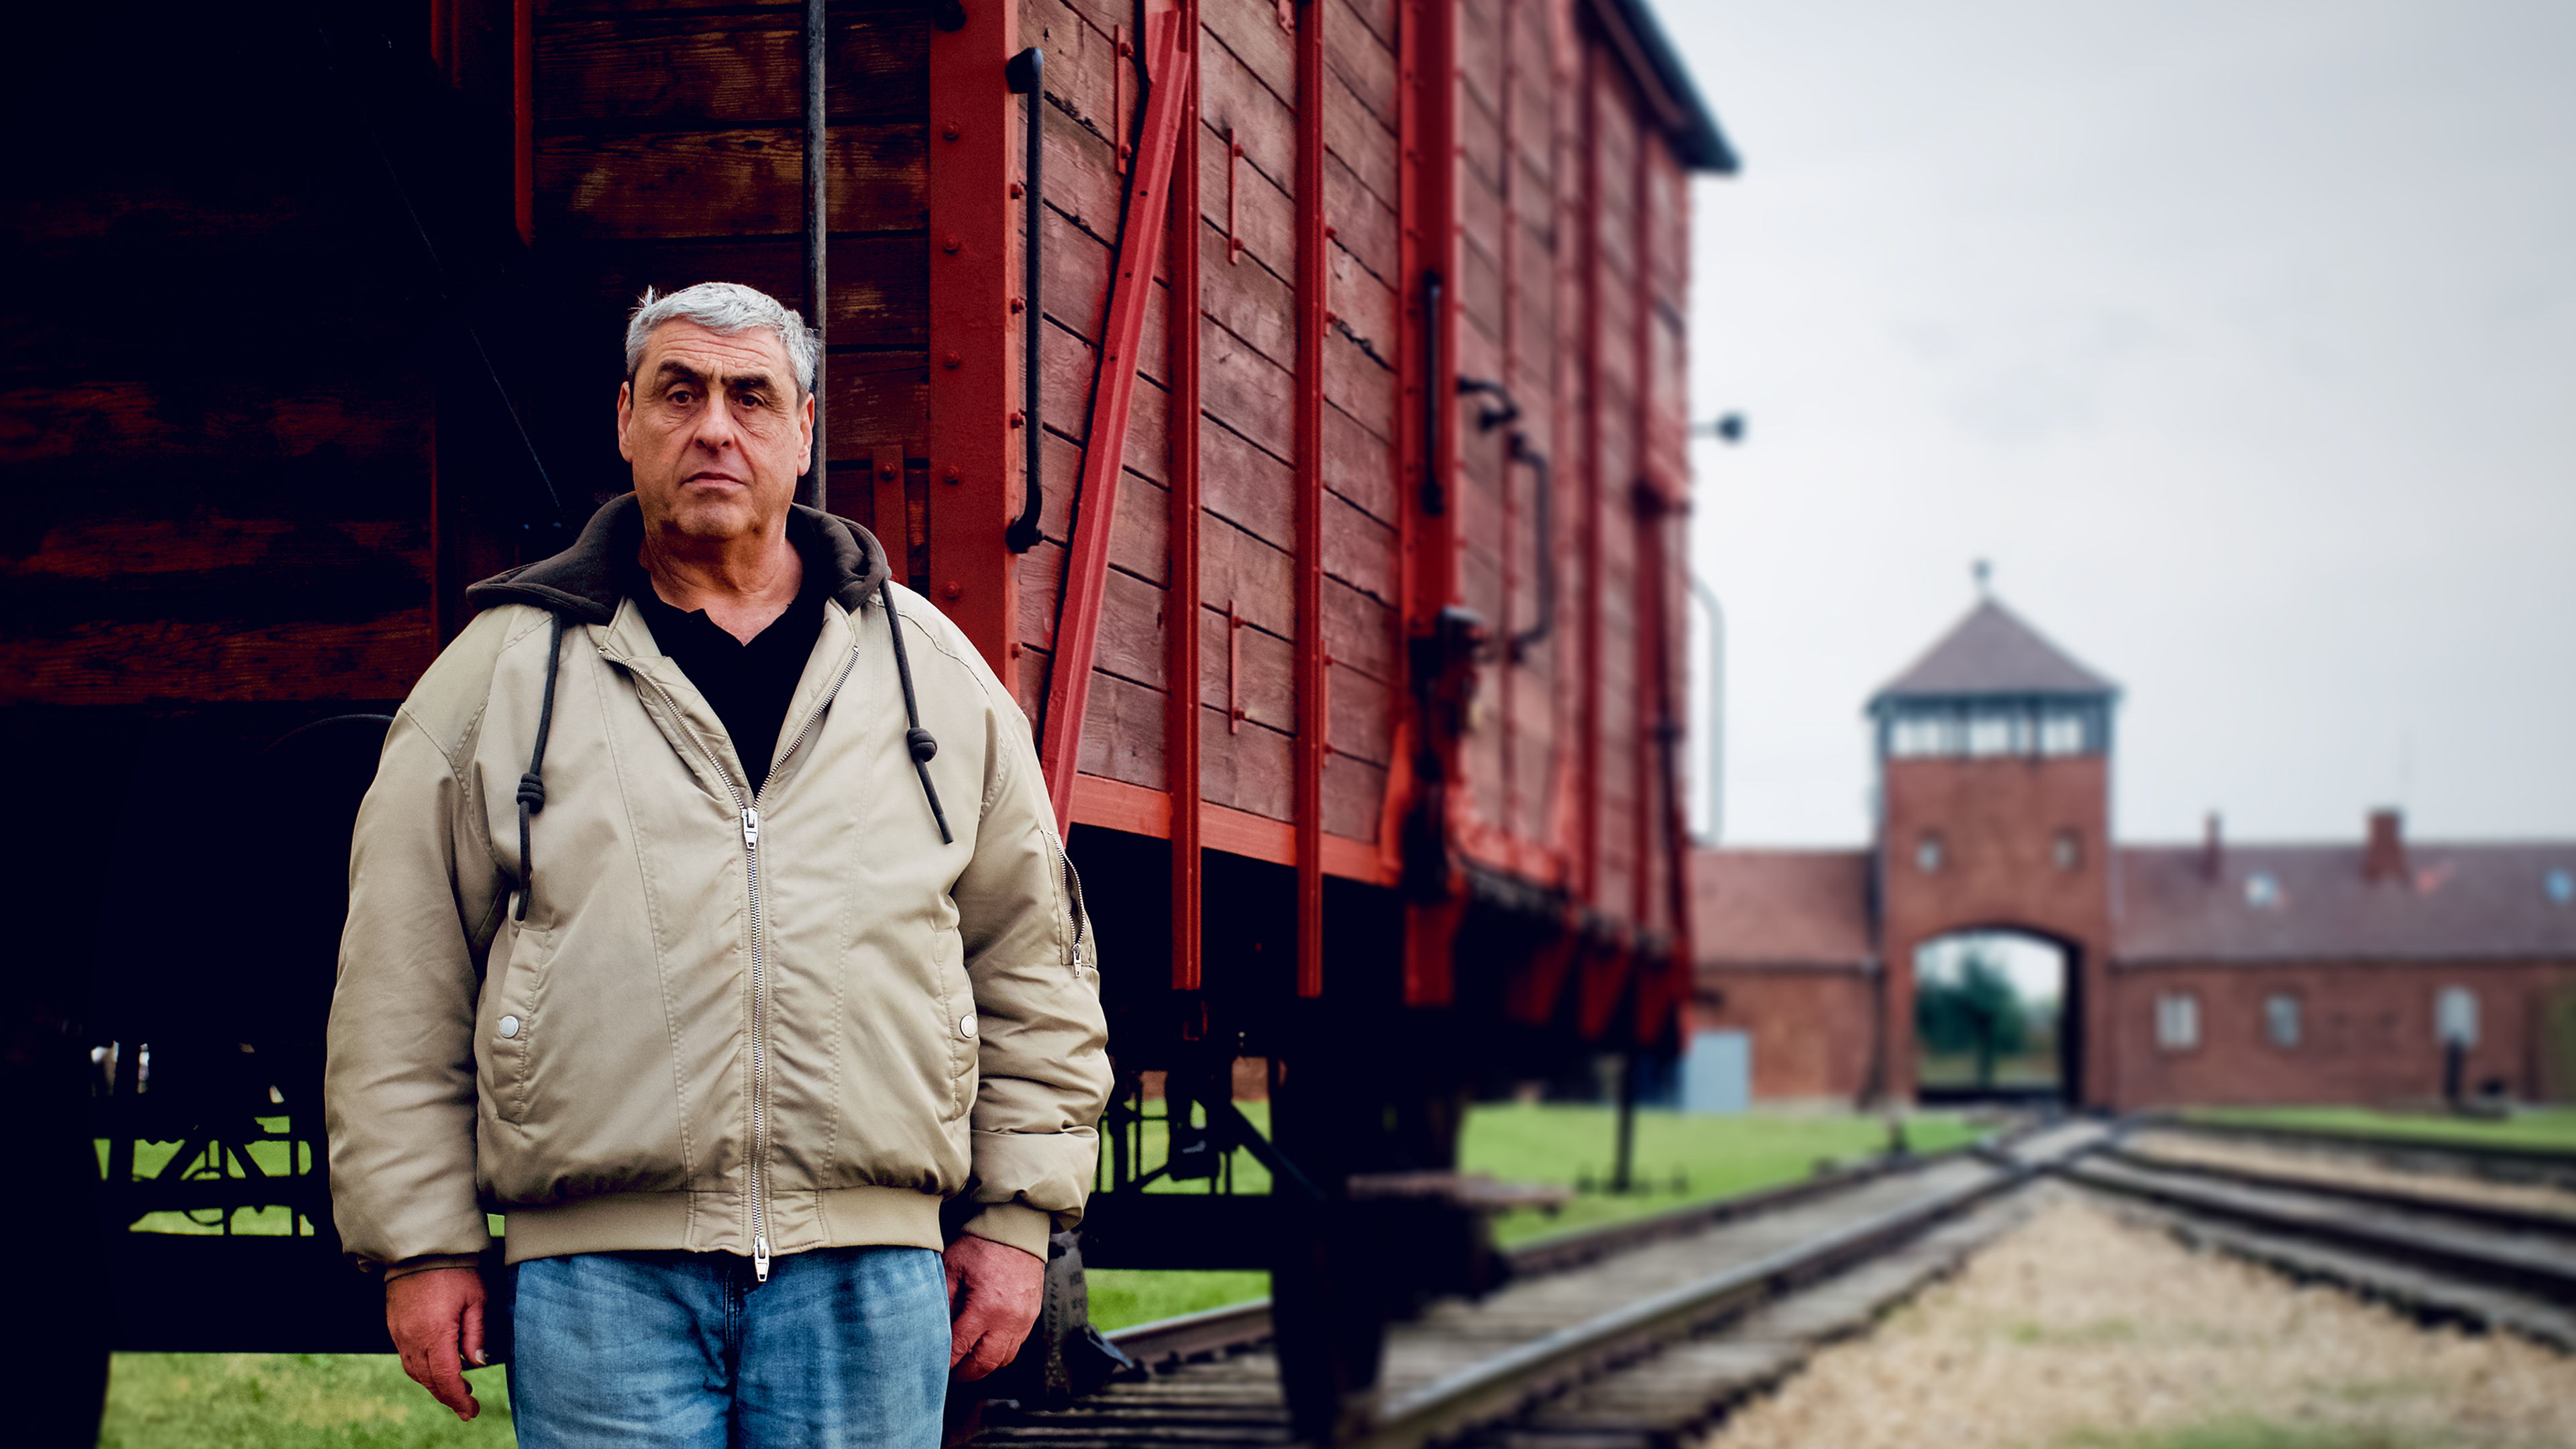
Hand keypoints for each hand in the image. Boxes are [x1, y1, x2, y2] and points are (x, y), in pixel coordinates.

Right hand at [385, 1266, 487, 1420]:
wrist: (418, 1248)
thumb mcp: (476, 1298)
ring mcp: (399, 1333)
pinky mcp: (394, 1327)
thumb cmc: (454, 1270)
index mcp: (435, 1333)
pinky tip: (436, 1367)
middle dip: (447, 1396)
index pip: (446, 1377)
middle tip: (467, 1404)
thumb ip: (476, 1333)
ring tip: (455, 1388)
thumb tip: (477, 1363)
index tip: (471, 1411)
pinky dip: (421, 1369)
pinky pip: (406, 1358)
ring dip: (434, 1384)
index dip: (458, 1399)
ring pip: (415, 1371)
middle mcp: (412, 1338)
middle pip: (429, 1379)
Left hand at [943, 1233, 1045, 1379]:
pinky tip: (985, 1344)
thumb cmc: (982, 1245)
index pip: (960, 1349)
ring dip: (983, 1365)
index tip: (934, 1367)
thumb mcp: (953, 1267)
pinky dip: (999, 1352)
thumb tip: (932, 1330)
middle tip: (950, 1372)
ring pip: (1003, 1359)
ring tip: (966, 1361)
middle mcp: (1008, 1319)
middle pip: (985, 1363)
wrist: (1017, 1230)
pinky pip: (1016, 1346)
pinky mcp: (1032, 1316)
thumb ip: (943, 1300)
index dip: (946, 1362)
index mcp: (986, 1308)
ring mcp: (1023, 1320)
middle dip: (965, 1373)